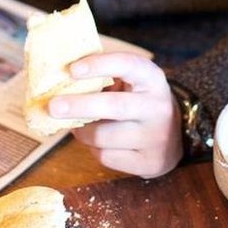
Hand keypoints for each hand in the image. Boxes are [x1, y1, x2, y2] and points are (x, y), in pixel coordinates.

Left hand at [49, 51, 183, 177]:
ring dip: (82, 131)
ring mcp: (156, 137)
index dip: (99, 65)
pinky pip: (106, 157)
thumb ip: (101, 72)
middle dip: (78, 105)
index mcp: (152, 78)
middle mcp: (158, 107)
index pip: (127, 64)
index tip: (72, 69)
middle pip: (113, 106)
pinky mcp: (149, 163)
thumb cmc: (137, 99)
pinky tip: (99, 141)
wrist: (175, 134)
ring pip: (103, 136)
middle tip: (52, 106)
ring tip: (78, 125)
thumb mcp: (130, 80)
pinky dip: (94, 149)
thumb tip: (57, 69)